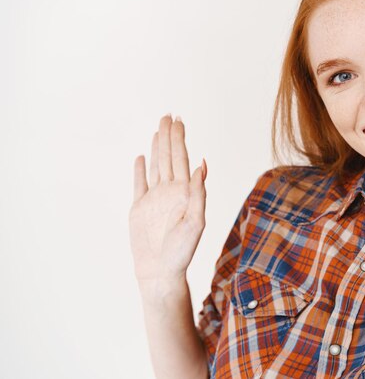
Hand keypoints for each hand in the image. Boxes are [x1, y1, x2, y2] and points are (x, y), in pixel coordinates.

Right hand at [128, 114, 206, 284]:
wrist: (160, 272)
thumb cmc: (182, 252)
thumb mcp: (195, 221)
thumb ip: (199, 193)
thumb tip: (202, 165)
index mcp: (184, 192)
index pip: (181, 158)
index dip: (179, 138)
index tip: (178, 120)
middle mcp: (170, 191)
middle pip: (169, 157)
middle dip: (168, 135)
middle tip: (168, 115)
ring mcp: (154, 198)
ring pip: (156, 165)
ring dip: (156, 147)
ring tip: (158, 130)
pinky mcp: (139, 208)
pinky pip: (139, 184)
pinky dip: (140, 170)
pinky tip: (141, 157)